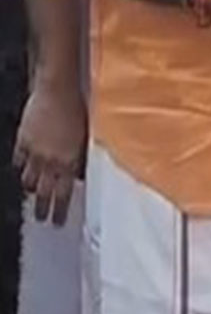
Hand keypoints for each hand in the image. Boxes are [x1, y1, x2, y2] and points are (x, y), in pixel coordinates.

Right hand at [14, 76, 84, 224]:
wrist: (58, 91)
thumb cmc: (79, 108)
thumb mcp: (88, 135)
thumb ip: (83, 157)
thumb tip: (82, 173)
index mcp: (70, 160)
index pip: (64, 194)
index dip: (60, 210)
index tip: (58, 222)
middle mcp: (51, 160)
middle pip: (44, 192)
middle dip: (43, 208)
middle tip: (42, 219)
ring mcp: (34, 152)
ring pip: (29, 179)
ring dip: (32, 189)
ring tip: (33, 196)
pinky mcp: (23, 141)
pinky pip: (19, 160)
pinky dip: (21, 167)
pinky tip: (21, 170)